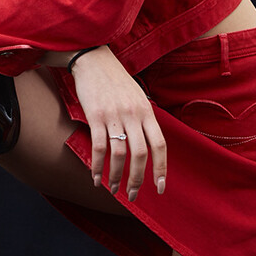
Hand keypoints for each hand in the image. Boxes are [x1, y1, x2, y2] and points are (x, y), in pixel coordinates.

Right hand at [69, 46, 165, 200]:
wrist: (93, 60)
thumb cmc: (116, 81)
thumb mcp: (137, 97)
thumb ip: (144, 119)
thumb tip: (149, 144)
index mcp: (147, 112)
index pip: (160, 146)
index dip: (161, 169)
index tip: (159, 188)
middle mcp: (134, 114)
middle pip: (141, 155)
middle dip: (137, 180)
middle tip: (132, 195)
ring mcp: (115, 115)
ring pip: (120, 154)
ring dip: (116, 176)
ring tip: (113, 190)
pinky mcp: (95, 115)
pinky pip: (98, 146)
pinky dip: (97, 165)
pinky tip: (95, 177)